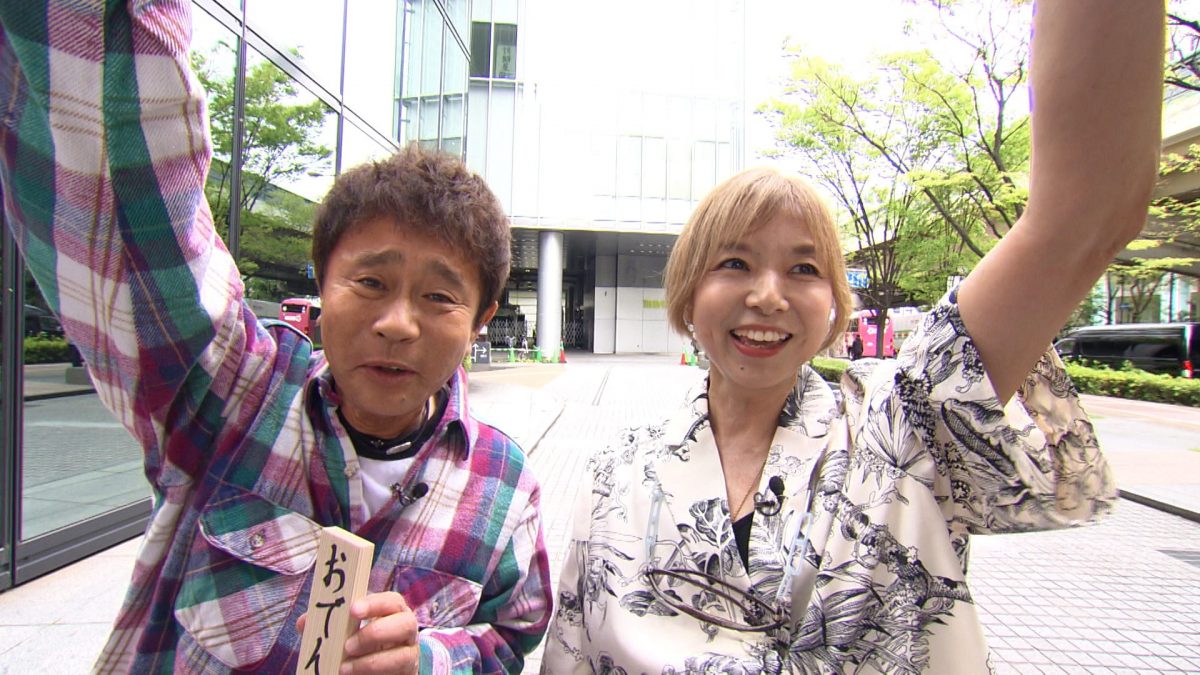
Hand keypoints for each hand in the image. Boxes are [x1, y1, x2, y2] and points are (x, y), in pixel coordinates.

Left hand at [296, 591, 419, 674]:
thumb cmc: (360, 644)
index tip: (353, 610)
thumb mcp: (346, 631)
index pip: (392, 601)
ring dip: (371, 663)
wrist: (375, 669)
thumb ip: (329, 624)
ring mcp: (409, 655)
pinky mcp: (407, 674)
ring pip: (402, 656)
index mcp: (392, 613)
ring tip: (345, 669)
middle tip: (348, 646)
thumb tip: (304, 622)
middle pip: (406, 624)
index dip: (375, 603)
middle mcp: (406, 632)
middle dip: (375, 634)